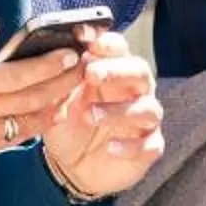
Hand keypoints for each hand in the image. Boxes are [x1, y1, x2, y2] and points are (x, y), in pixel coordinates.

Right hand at [0, 22, 85, 178]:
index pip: (13, 75)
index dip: (48, 65)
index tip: (70, 52)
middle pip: (27, 100)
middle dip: (61, 84)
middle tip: (85, 68)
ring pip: (23, 125)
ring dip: (52, 107)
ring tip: (72, 91)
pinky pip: (5, 141)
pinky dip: (31, 127)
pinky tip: (44, 115)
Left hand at [41, 32, 163, 200]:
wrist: (72, 165)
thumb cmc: (70, 122)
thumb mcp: (60, 99)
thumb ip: (62, 79)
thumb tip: (56, 57)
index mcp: (115, 72)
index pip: (119, 48)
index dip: (106, 43)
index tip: (86, 39)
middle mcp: (136, 91)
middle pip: (139, 72)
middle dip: (116, 71)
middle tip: (90, 74)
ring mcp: (144, 120)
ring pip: (147, 108)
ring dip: (119, 111)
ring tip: (89, 116)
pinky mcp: (148, 147)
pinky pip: (149, 145)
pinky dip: (131, 146)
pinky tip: (110, 147)